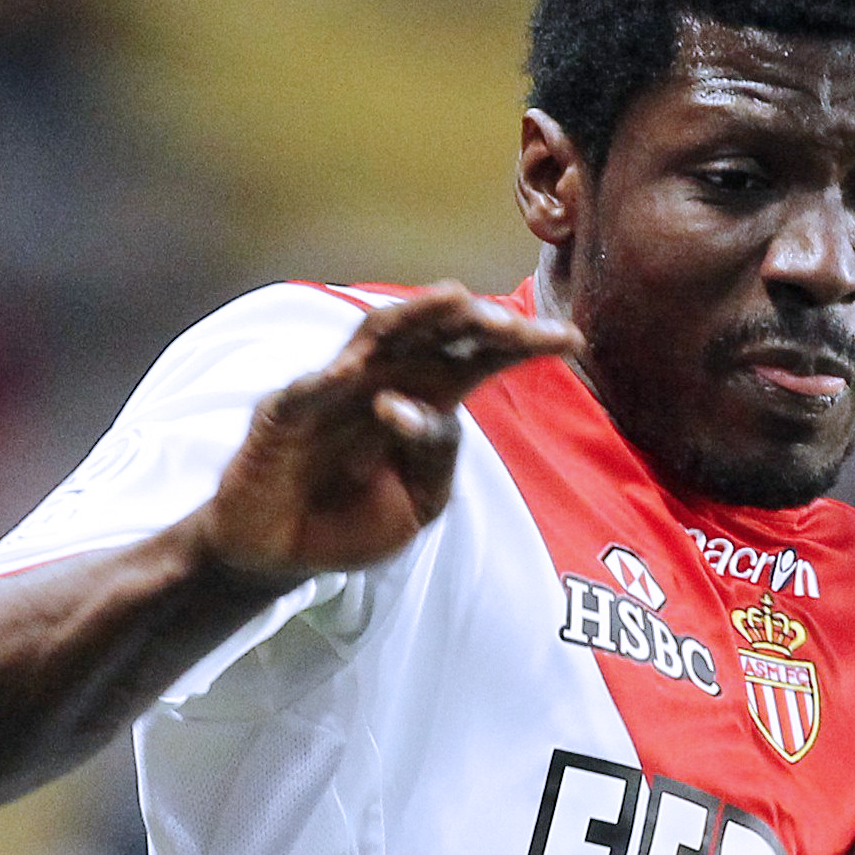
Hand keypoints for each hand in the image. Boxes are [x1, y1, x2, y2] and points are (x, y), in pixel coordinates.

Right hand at [190, 287, 578, 584]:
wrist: (283, 553)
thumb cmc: (356, 521)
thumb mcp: (420, 500)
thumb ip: (436, 455)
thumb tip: (430, 410)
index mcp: (424, 399)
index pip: (478, 360)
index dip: (522, 345)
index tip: (572, 339)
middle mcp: (381, 381)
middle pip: (434, 335)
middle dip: (476, 321)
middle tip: (515, 322)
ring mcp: (331, 390)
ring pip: (375, 338)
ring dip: (414, 318)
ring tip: (454, 301)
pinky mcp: (282, 413)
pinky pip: (306, 391)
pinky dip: (328, 380)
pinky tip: (355, 373)